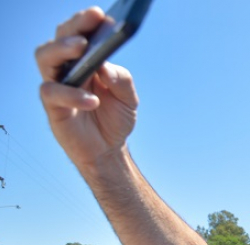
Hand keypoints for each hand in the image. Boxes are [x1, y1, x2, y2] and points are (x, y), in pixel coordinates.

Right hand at [35, 8, 138, 169]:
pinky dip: (73, 94)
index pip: (80, 32)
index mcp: (86, 60)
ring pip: (45, 58)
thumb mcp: (129, 98)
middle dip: (72, 28)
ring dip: (62, 50)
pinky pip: (53, 93)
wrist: (109, 150)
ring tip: (81, 47)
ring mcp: (58, 85)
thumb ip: (121, 80)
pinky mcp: (53, 107)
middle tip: (87, 29)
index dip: (86, 21)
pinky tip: (92, 100)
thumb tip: (105, 66)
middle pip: (59, 38)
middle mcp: (67, 68)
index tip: (99, 14)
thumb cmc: (116, 118)